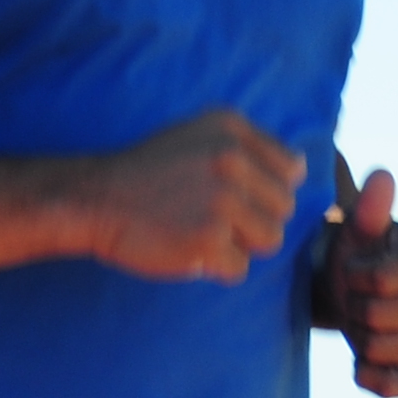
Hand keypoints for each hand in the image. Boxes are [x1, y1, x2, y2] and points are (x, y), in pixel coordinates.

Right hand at [73, 108, 308, 283]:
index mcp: (231, 130)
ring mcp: (221, 200)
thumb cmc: (148, 172)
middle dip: (254, 219)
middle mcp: (231, 159)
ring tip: (203, 232)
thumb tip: (301, 170)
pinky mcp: (209, 239)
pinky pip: (239, 267)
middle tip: (210, 216)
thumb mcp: (196, 135)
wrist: (96, 199)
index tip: (238, 196)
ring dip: (240, 244)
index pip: (291, 170)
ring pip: (270, 239)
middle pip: (283, 208)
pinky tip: (187, 248)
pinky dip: (215, 267)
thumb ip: (247, 146)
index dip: (268, 191)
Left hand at [313, 167, 397, 396]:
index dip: (351, 278)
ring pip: (376, 350)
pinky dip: (365, 374)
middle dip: (352, 309)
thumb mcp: (359, 231)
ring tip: (362, 323)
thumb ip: (371, 209)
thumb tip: (381, 176)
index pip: (378, 279)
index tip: (354, 270)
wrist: (358, 296)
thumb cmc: (359, 257)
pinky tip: (364, 357)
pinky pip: (389, 387)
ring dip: (355, 338)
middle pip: (375, 317)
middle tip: (355, 300)